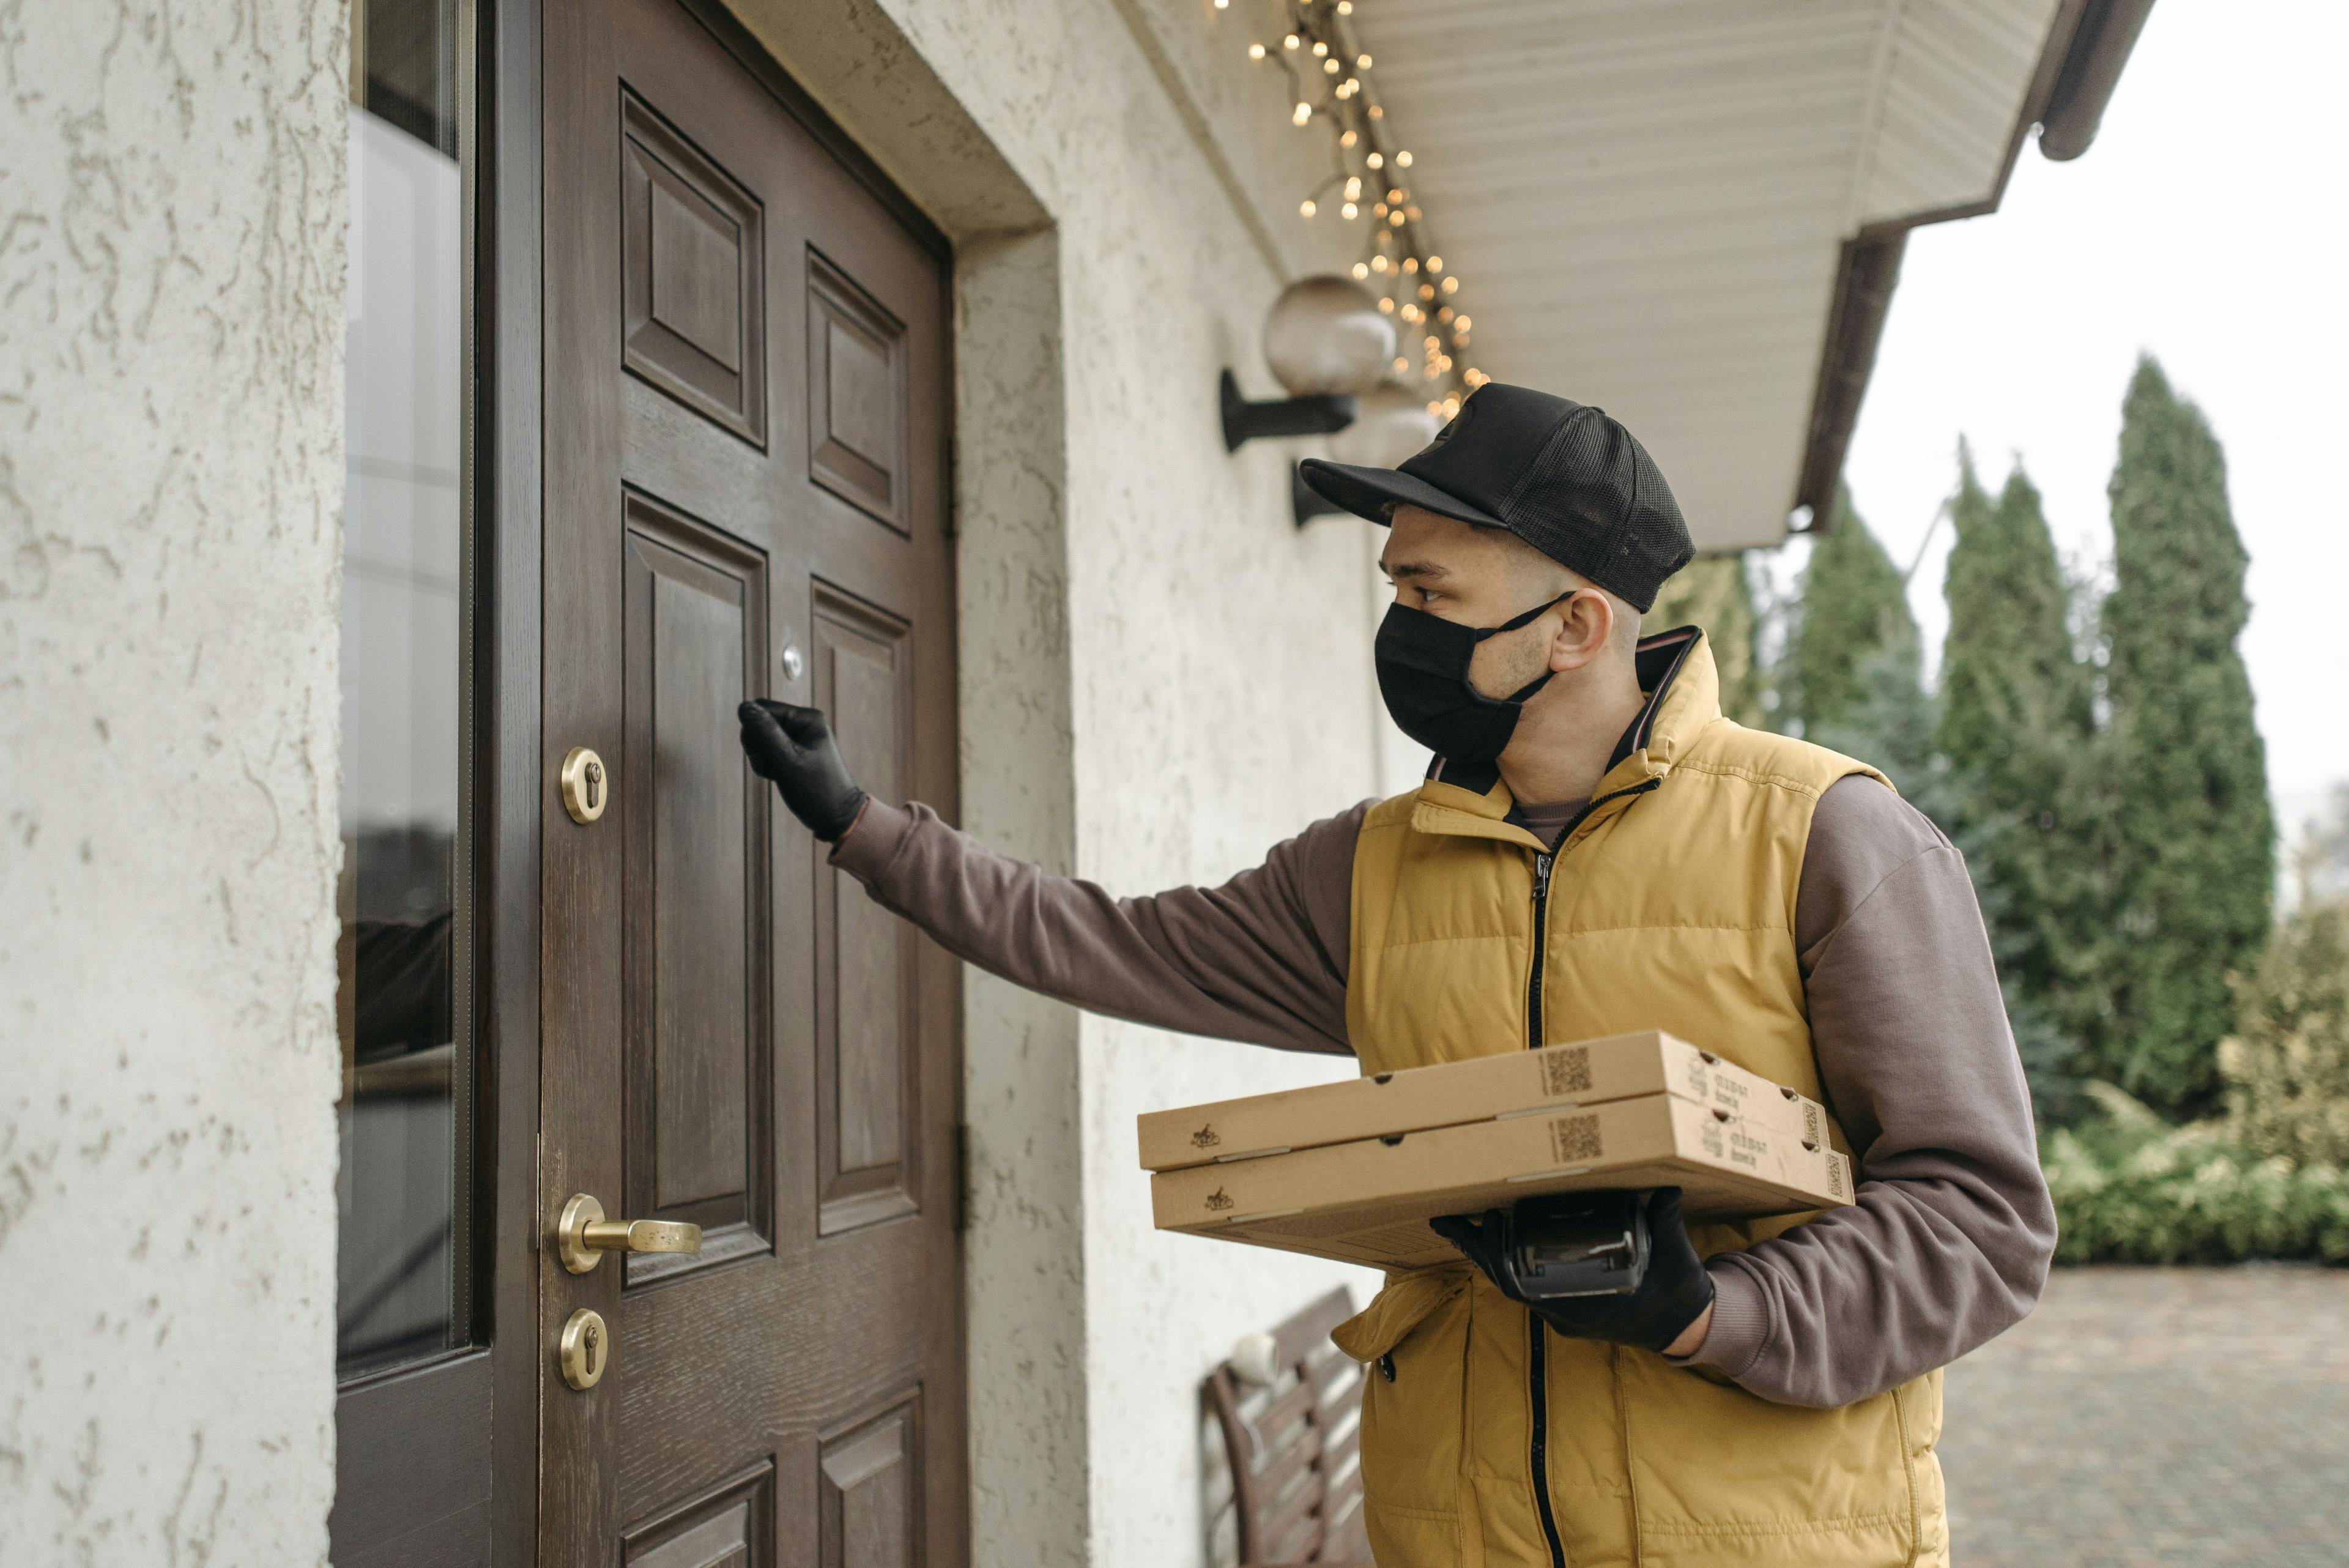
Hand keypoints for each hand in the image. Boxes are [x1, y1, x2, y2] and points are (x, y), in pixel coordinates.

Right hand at [737, 699, 867, 840]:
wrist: (835, 817)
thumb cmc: (815, 790)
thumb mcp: (788, 761)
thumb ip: (765, 733)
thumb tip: (744, 707)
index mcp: (807, 718)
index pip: (761, 708)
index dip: (755, 731)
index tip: (766, 755)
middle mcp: (802, 722)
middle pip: (758, 723)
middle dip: (758, 747)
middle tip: (773, 767)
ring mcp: (797, 737)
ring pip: (758, 739)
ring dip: (761, 759)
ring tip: (778, 774)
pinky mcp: (791, 751)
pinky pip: (765, 751)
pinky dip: (766, 766)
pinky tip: (778, 777)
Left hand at [1430, 1187, 1714, 1354]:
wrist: (1685, 1325)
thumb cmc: (1677, 1291)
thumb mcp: (1675, 1257)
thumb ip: (1666, 1222)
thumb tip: (1669, 1191)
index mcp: (1584, 1305)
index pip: (1522, 1285)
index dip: (1499, 1256)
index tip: (1490, 1223)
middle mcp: (1566, 1313)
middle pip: (1506, 1281)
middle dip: (1480, 1249)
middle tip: (1458, 1217)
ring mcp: (1564, 1312)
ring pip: (1513, 1283)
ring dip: (1489, 1254)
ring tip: (1466, 1224)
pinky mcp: (1567, 1306)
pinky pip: (1527, 1284)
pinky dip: (1508, 1261)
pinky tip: (1497, 1239)